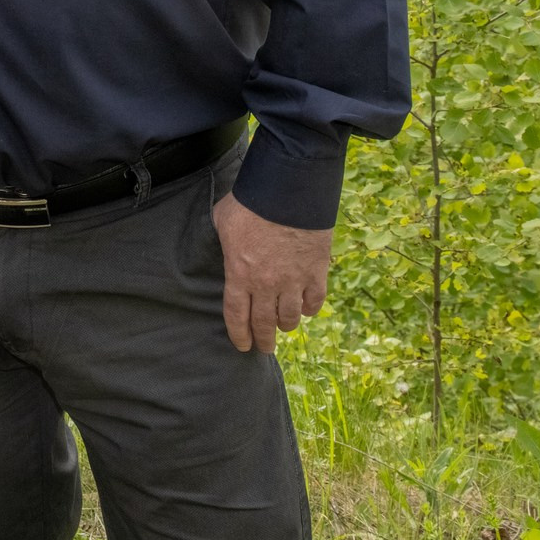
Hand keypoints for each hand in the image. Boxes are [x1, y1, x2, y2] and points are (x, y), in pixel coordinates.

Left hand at [213, 191, 333, 353]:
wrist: (289, 191)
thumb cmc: (250, 202)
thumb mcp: (223, 220)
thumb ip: (224, 238)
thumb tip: (226, 240)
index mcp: (239, 274)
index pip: (236, 316)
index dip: (239, 335)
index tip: (242, 346)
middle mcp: (266, 285)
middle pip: (263, 323)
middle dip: (263, 340)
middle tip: (264, 348)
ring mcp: (293, 281)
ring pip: (290, 317)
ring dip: (285, 325)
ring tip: (283, 327)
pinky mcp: (316, 272)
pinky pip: (314, 302)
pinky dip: (310, 309)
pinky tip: (306, 309)